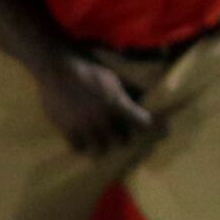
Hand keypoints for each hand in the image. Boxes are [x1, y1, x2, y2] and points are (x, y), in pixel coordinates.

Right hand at [34, 52, 157, 155]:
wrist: (58, 70)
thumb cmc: (88, 71)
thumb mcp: (113, 79)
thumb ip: (128, 92)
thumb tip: (143, 99)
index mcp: (117, 104)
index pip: (143, 123)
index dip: (154, 128)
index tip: (162, 132)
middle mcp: (103, 119)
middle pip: (122, 141)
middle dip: (125, 138)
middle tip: (125, 137)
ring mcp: (84, 126)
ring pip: (100, 149)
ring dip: (104, 146)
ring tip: (104, 144)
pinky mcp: (67, 129)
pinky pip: (78, 147)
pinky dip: (83, 147)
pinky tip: (85, 143)